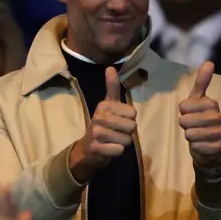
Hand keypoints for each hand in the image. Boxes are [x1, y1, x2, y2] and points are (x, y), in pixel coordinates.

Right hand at [69, 67, 136, 182]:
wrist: (87, 150)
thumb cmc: (103, 125)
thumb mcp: (108, 105)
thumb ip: (112, 87)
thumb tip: (110, 67)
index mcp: (103, 105)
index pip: (133, 113)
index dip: (129, 119)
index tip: (119, 120)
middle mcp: (98, 117)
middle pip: (131, 126)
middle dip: (127, 133)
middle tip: (116, 133)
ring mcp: (96, 133)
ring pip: (126, 140)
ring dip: (123, 143)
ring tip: (112, 141)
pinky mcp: (96, 148)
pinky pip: (119, 150)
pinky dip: (117, 152)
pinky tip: (109, 149)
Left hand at [179, 62, 220, 167]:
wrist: (211, 145)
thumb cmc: (201, 119)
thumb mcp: (198, 100)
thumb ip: (202, 82)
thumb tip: (210, 62)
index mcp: (212, 104)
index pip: (183, 106)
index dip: (183, 111)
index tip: (191, 112)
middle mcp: (218, 117)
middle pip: (184, 120)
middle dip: (185, 125)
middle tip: (194, 126)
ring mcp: (219, 133)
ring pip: (189, 134)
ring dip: (189, 136)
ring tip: (198, 135)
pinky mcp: (217, 147)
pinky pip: (195, 146)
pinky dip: (195, 147)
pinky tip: (202, 145)